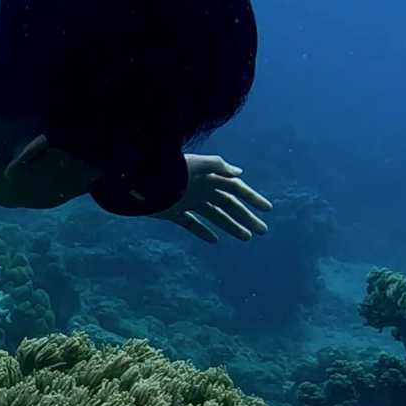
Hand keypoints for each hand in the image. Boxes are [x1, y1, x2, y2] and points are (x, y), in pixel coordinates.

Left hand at [152, 154, 272, 242]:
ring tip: (246, 238)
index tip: (268, 210)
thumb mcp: (195, 164)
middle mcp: (200, 189)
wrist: (137, 180)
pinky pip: (191, 224)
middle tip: (261, 231)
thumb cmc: (168, 169)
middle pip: (229, 205)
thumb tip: (240, 174)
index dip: (252, 198)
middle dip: (246, 217)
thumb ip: (217, 166)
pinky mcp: (173, 213)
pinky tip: (214, 241)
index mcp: (208, 177)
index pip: (236, 188)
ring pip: (215, 216)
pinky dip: (202, 232)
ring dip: (231, 226)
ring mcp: (188, 201)